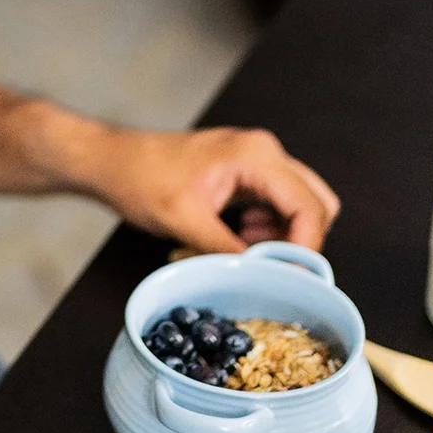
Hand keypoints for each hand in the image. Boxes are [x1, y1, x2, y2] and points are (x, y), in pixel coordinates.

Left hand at [90, 127, 339, 255]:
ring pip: (301, 207)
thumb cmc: (141, 181)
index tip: (291, 278)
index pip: (309, 206)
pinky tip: (238, 237)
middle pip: (316, 204)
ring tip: (246, 249)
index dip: (307, 248)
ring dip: (283, 236)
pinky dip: (268, 229)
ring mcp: (259, 162)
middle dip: (300, 242)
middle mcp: (266, 153)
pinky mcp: (248, 175)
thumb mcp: (184, 221)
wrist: (115, 162)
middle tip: (272, 267)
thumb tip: (265, 277)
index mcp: (256, 156)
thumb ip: (229, 249)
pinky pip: (278, 206)